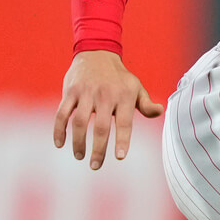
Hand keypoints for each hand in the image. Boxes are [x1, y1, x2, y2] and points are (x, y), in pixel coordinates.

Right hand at [53, 50, 163, 169]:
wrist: (97, 53)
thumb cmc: (120, 78)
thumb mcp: (136, 87)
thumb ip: (145, 104)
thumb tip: (160, 112)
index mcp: (124, 96)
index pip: (124, 122)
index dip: (122, 140)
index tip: (120, 157)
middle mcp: (106, 95)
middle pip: (101, 127)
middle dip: (98, 149)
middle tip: (96, 166)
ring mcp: (86, 94)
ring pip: (80, 123)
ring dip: (78, 143)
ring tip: (80, 156)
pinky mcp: (70, 92)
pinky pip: (62, 114)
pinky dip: (59, 130)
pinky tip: (60, 144)